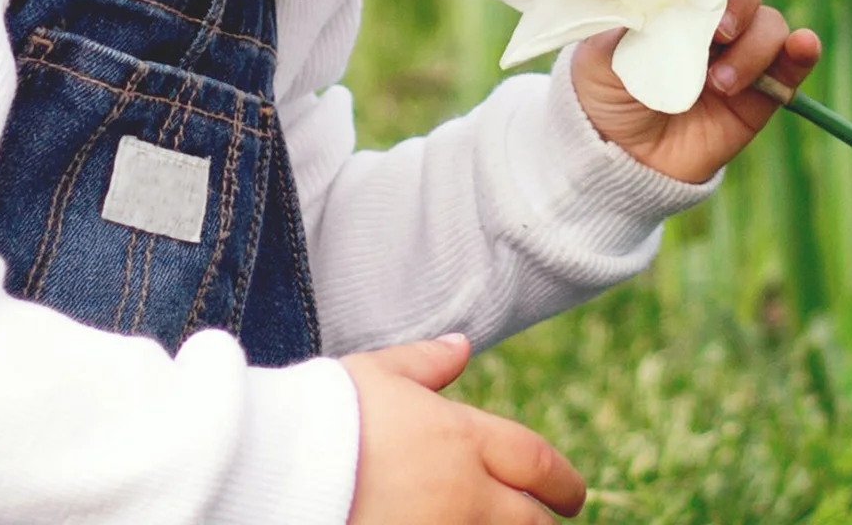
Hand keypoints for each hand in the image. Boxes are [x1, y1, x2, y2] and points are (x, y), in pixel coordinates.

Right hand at [342, 334, 585, 522]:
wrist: (279, 469)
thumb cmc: (325, 414)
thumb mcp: (377, 374)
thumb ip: (426, 364)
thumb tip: (462, 345)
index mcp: (462, 440)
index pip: (538, 463)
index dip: (563, 480)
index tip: (572, 495)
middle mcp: (465, 496)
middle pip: (534, 523)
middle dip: (544, 523)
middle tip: (546, 522)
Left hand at [569, 0, 822, 184]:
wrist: (622, 160)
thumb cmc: (604, 95)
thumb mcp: (601, 53)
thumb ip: (627, 20)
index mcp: (674, 4)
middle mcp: (711, 25)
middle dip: (739, 8)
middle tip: (720, 34)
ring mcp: (738, 57)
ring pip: (770, 27)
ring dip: (754, 48)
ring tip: (720, 84)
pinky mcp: (761, 95)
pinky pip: (791, 67)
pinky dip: (801, 53)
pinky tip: (803, 46)